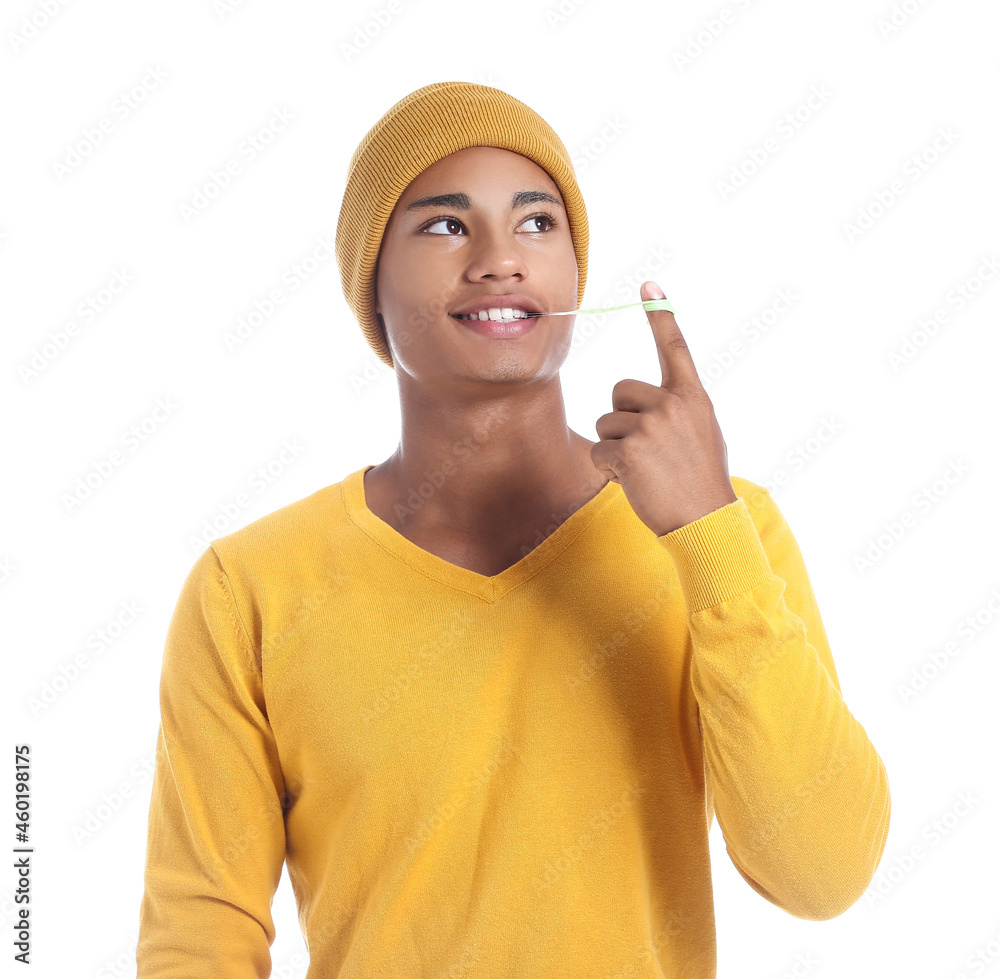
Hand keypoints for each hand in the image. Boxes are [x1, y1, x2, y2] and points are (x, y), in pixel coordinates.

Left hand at [590, 281, 738, 536]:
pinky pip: (599, 450)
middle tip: (647, 451)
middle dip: (622, 419)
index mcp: (693, 397)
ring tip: (646, 471)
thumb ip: (677, 411)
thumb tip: (647, 405)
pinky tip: (635, 482)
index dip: (660, 314)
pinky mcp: (630, 449)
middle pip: (619, 391)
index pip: (675, 347)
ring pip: (605, 422)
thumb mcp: (702, 435)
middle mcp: (673, 403)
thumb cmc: (701, 483)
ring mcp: (651, 425)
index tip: (648, 284)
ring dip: (615, 448)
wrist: (706, 522)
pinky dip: (609, 469)